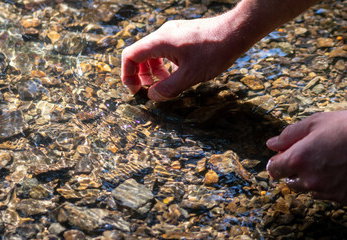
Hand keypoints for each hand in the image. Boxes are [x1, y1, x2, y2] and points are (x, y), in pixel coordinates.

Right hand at [121, 15, 246, 100]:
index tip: (136, 91)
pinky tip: (177, 74)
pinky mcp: (182, 36)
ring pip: (153, 53)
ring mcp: (173, 34)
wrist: (236, 31)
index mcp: (160, 41)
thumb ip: (168, 88)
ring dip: (153, 71)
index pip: (131, 56)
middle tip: (150, 90)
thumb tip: (153, 97)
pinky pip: (165, 51)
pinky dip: (164, 64)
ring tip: (164, 84)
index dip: (128, 75)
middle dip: (141, 75)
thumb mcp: (190, 75)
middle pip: (140, 54)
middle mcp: (163, 34)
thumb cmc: (215, 51)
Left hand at [266, 111, 346, 203]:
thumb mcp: (316, 122)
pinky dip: (328, 185)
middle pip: (289, 181)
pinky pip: (327, 194)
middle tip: (308, 155)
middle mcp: (310, 179)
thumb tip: (271, 144)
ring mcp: (327, 191)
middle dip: (293, 170)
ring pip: (308, 189)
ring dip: (310, 178)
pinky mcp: (343, 198)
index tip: (283, 155)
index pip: (273, 169)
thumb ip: (289, 135)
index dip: (277, 161)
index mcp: (298, 159)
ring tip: (327, 161)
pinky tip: (339, 170)